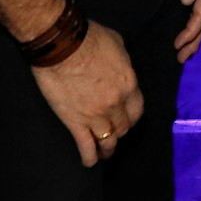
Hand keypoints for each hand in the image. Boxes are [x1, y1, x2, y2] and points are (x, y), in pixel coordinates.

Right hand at [33, 20, 145, 166]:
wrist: (62, 46)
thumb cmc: (89, 38)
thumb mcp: (117, 45)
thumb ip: (123, 63)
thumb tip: (121, 69)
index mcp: (129, 84)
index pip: (138, 110)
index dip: (132, 116)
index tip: (128, 118)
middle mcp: (116, 104)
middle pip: (124, 127)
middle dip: (120, 130)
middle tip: (114, 132)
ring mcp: (96, 116)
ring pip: (109, 141)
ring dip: (108, 149)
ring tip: (105, 152)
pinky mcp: (75, 123)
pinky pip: (86, 147)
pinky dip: (89, 157)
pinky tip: (89, 162)